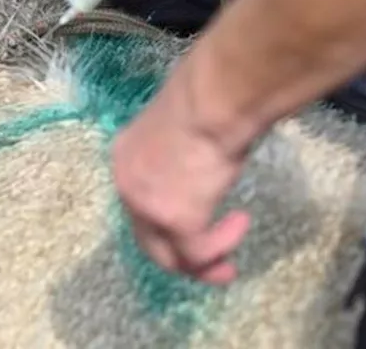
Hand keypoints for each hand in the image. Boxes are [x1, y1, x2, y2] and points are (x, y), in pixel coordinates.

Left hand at [111, 50, 253, 284]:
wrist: (214, 100)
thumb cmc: (205, 100)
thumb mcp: (181, 128)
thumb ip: (181, 152)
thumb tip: (200, 161)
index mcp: (125, 157)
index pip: (139, 203)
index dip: (166, 221)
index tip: (199, 223)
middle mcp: (127, 184)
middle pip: (148, 237)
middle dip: (180, 256)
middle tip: (215, 264)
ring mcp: (147, 206)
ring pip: (170, 255)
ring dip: (202, 263)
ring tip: (228, 265)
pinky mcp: (175, 221)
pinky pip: (197, 252)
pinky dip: (221, 246)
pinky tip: (240, 223)